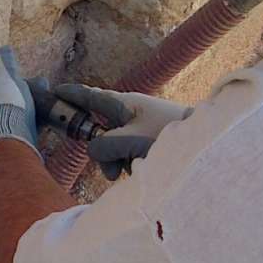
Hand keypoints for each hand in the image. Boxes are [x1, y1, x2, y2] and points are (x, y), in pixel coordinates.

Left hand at [0, 46, 41, 158]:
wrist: (8, 140)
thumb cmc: (4, 104)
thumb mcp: (7, 77)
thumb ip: (4, 62)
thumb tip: (2, 49)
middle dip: (0, 95)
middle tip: (19, 91)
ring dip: (8, 110)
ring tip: (30, 106)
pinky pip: (2, 129)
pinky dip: (13, 125)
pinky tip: (30, 124)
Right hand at [54, 84, 192, 179]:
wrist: (207, 145)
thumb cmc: (169, 136)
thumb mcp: (131, 141)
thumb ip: (104, 145)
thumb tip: (94, 151)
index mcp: (124, 104)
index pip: (90, 96)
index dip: (71, 95)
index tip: (55, 91)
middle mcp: (129, 113)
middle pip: (99, 131)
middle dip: (103, 152)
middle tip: (113, 168)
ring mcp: (138, 128)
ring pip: (112, 147)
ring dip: (118, 162)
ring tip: (135, 171)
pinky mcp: (147, 142)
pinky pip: (126, 154)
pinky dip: (129, 164)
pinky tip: (142, 170)